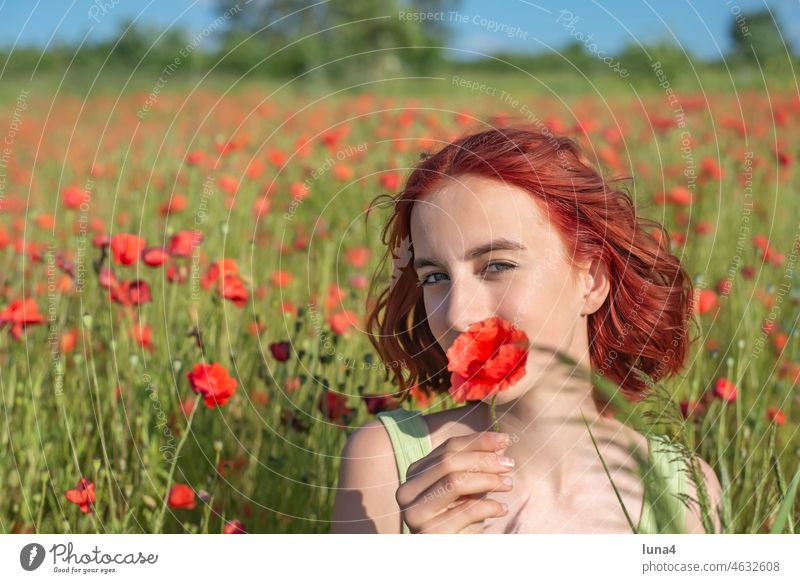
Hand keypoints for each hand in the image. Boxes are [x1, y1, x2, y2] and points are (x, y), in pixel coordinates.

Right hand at [395, 431, 514, 532]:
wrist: (449, 555)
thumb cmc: (460, 518)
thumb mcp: (469, 488)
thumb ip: (479, 464)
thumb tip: (502, 440)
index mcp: (415, 473)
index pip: (448, 448)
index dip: (478, 441)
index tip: (505, 439)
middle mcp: (407, 490)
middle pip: (448, 462)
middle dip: (483, 459)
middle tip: (509, 463)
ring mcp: (414, 513)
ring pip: (454, 482)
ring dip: (487, 480)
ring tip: (508, 484)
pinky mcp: (428, 533)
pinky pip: (465, 511)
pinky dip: (488, 507)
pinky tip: (502, 508)